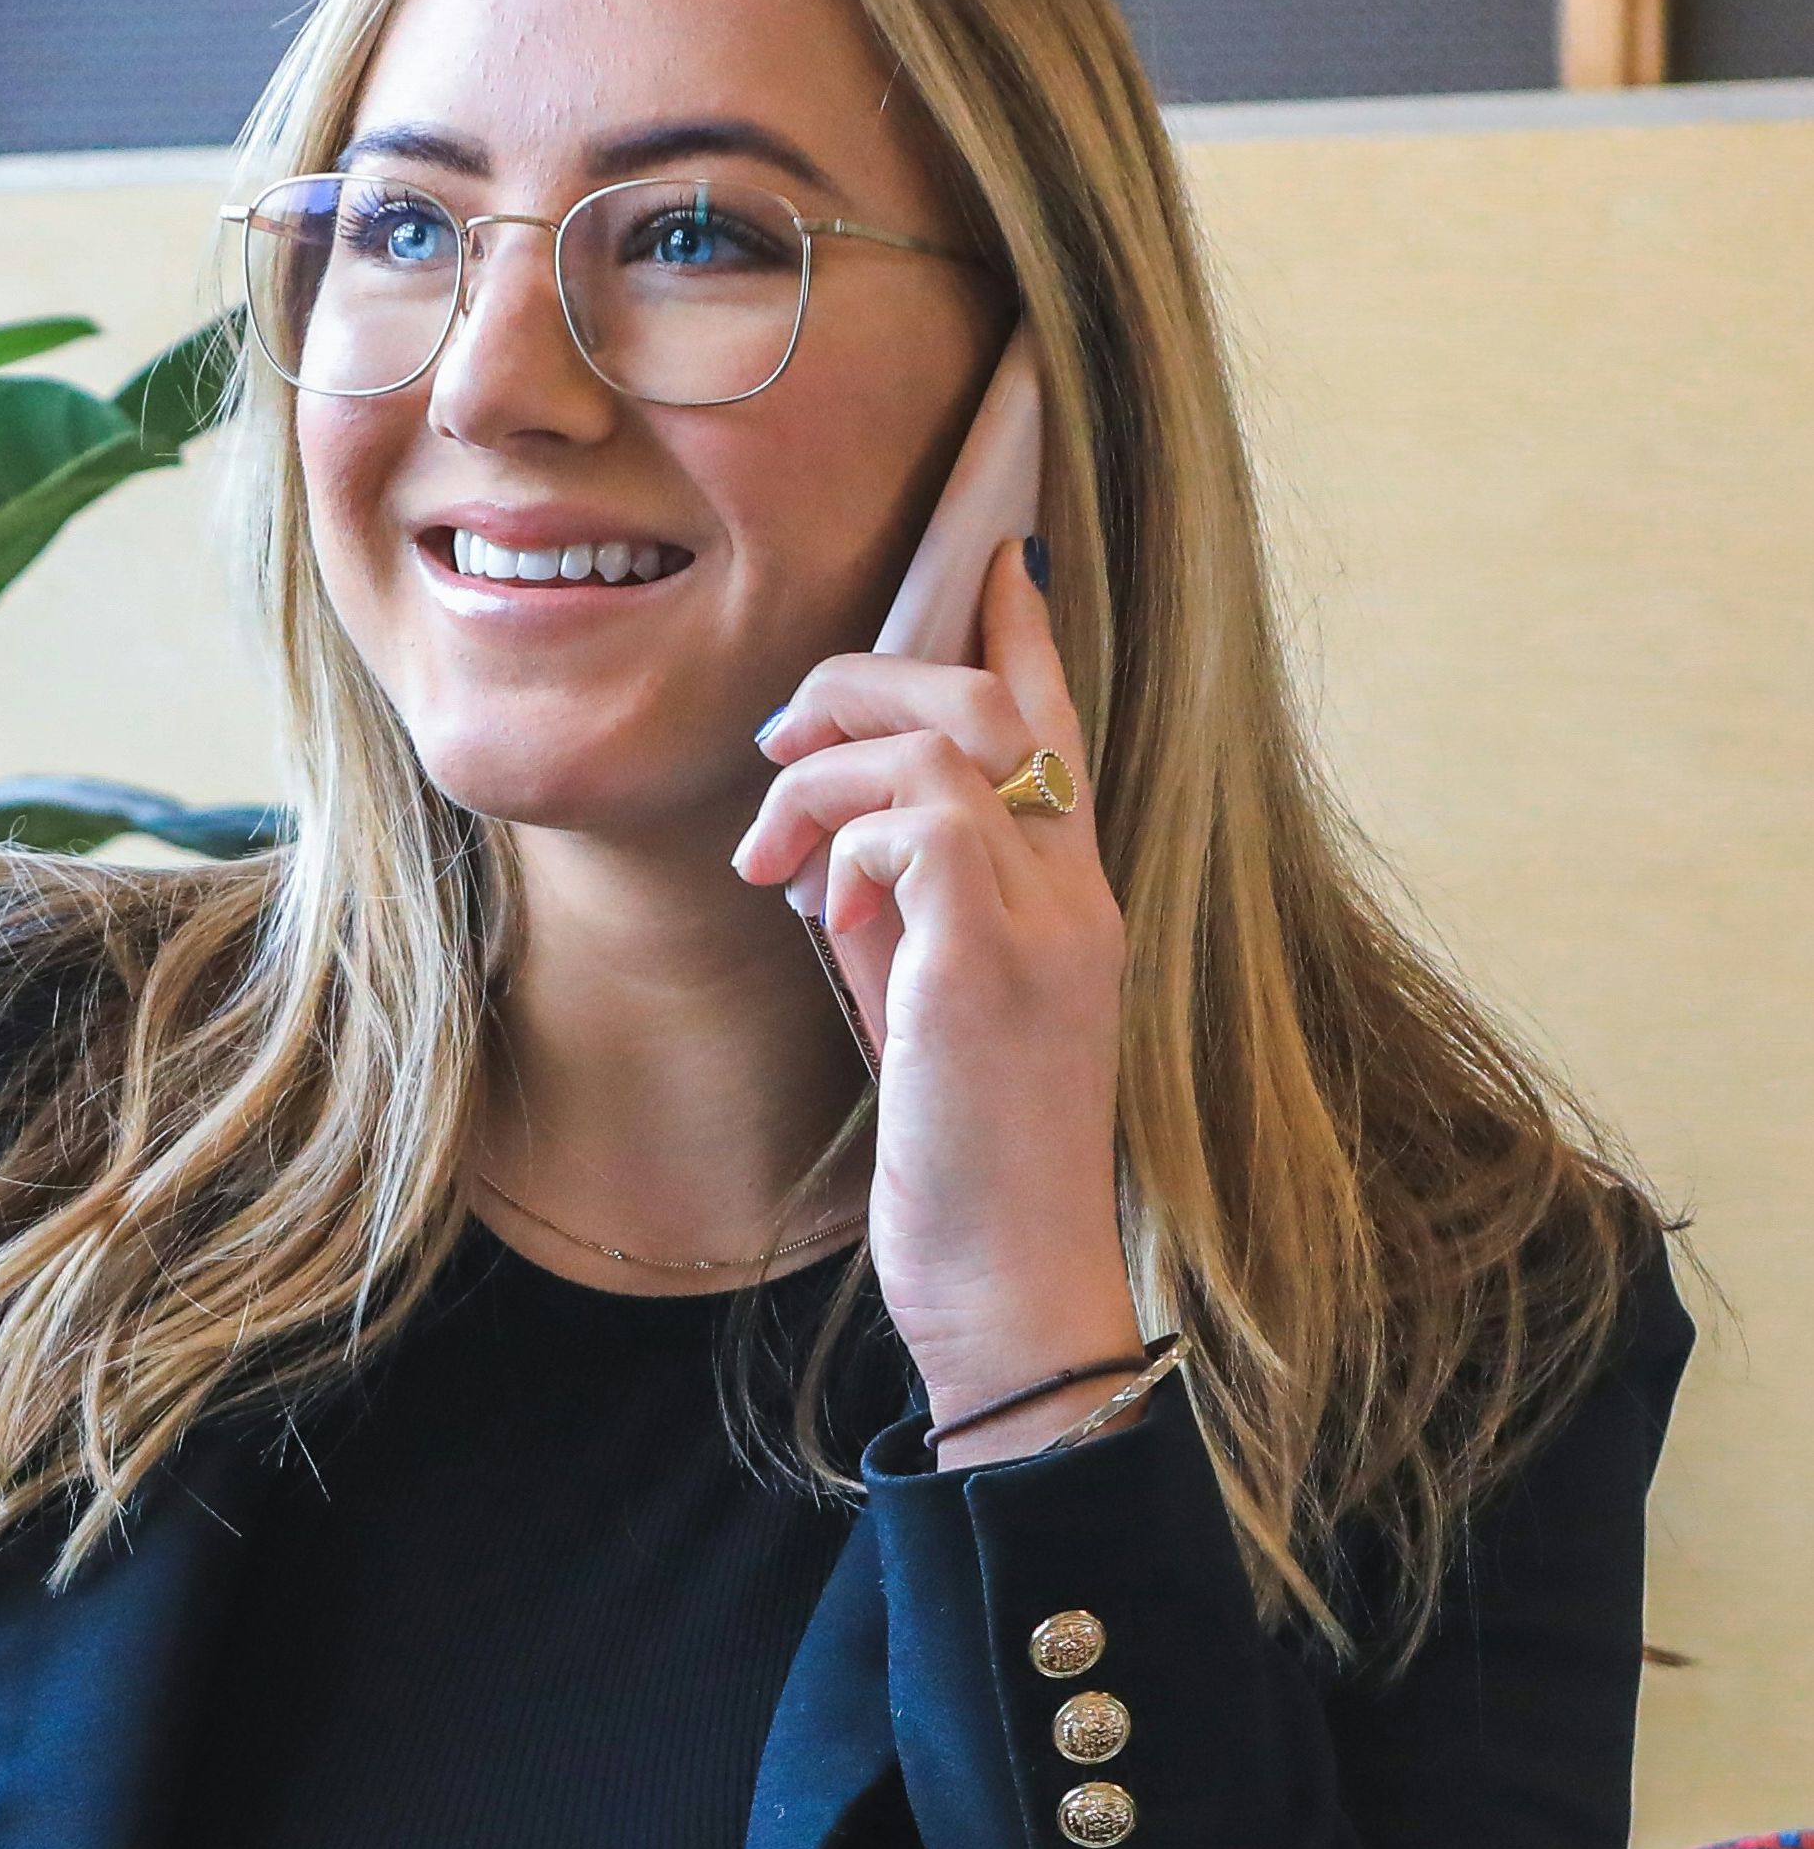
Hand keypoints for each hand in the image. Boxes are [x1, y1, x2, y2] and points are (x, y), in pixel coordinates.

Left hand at [733, 540, 1137, 1452]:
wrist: (1012, 1289)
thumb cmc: (964, 1169)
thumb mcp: (927, 1014)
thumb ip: (903, 918)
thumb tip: (836, 850)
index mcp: (1073, 900)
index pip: (1060, 725)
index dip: (1020, 632)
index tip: (990, 559)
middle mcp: (1078, 894)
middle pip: (989, 699)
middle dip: (864, 683)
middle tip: (777, 746)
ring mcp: (1046, 926)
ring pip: (946, 741)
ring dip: (828, 769)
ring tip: (770, 848)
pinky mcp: (992, 968)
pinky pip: (920, 822)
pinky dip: (848, 840)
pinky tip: (819, 906)